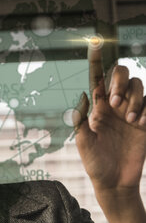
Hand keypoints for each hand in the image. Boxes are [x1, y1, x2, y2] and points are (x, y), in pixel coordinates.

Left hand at [73, 45, 145, 193]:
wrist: (114, 182)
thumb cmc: (94, 163)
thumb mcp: (83, 142)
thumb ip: (81, 119)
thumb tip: (84, 94)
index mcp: (96, 107)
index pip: (96, 79)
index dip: (96, 60)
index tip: (95, 40)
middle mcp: (114, 105)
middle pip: (121, 74)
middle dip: (120, 81)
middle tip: (115, 102)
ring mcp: (132, 112)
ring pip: (140, 86)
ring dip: (135, 98)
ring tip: (130, 120)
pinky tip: (140, 124)